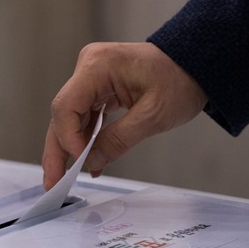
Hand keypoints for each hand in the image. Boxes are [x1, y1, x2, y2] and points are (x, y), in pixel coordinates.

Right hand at [42, 42, 206, 189]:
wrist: (196, 65)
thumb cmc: (180, 80)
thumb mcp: (153, 115)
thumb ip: (119, 140)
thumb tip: (91, 163)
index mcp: (98, 66)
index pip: (66, 107)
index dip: (68, 139)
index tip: (81, 163)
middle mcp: (88, 67)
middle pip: (62, 114)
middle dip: (57, 150)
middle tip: (52, 182)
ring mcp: (92, 77)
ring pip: (69, 118)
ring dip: (68, 147)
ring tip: (62, 178)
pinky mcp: (99, 87)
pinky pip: (84, 115)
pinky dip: (85, 138)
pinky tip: (86, 160)